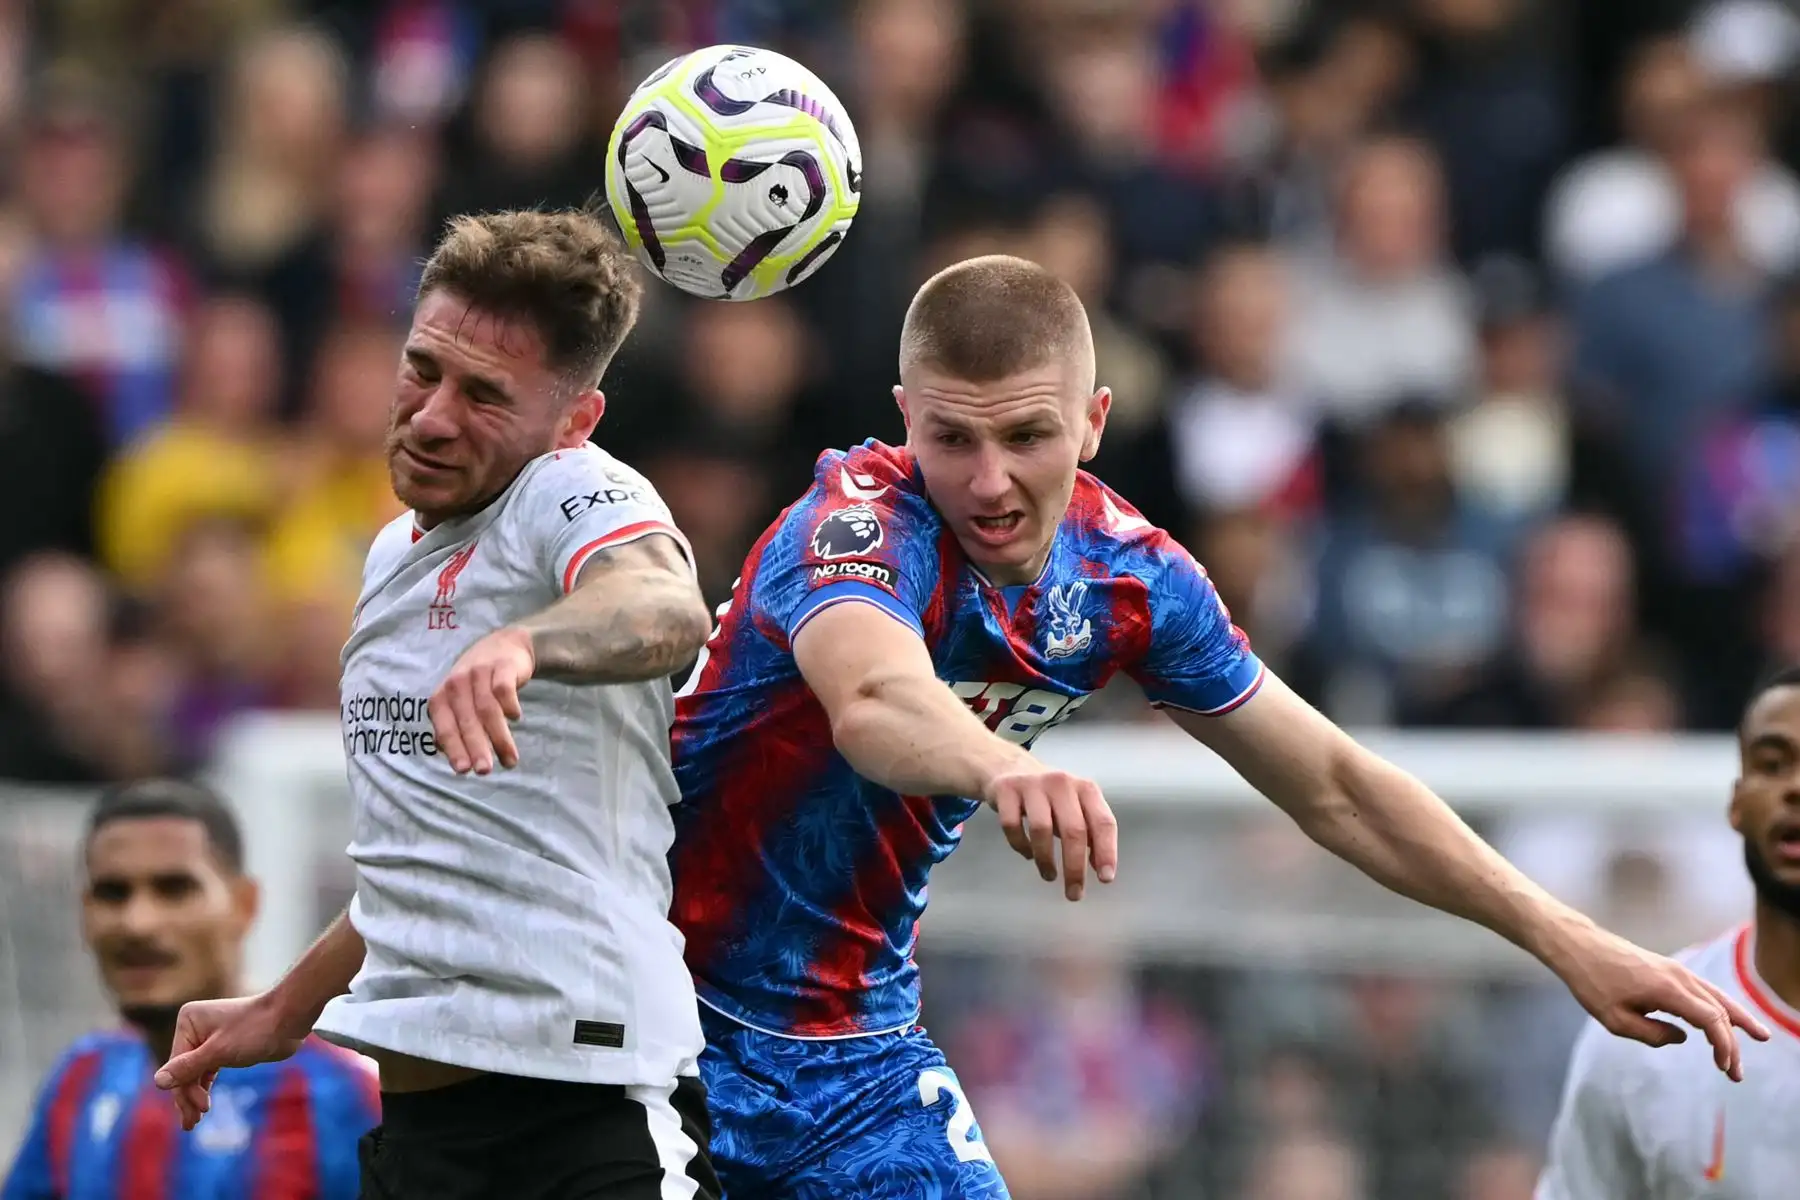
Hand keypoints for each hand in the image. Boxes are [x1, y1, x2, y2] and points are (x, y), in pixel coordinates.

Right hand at [153, 994, 308, 1129]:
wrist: (289, 1019)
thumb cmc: (255, 1029)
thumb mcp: (219, 1051)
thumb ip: (188, 1067)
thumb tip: (158, 1082)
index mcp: (188, 1021)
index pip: (177, 1064)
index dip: (184, 1090)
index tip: (200, 1111)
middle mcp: (194, 1028)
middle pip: (183, 1070)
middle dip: (187, 1097)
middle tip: (191, 1125)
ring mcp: (208, 1038)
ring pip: (194, 1074)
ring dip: (193, 1097)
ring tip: (194, 1123)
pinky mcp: (222, 1048)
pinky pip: (206, 1071)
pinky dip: (204, 1088)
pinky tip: (201, 1106)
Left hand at [430, 626, 534, 773]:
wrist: (505, 645)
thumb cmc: (478, 681)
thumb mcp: (459, 700)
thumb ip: (450, 723)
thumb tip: (441, 750)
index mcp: (443, 695)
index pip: (445, 725)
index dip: (453, 748)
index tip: (463, 770)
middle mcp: (457, 683)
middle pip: (467, 720)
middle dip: (476, 747)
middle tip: (484, 771)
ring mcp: (480, 673)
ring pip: (488, 709)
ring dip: (499, 737)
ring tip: (510, 760)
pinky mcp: (502, 667)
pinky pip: (504, 689)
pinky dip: (509, 705)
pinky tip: (516, 718)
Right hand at [983, 763, 1117, 900]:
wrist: (1010, 768)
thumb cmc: (1050, 796)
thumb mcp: (1075, 807)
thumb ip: (1090, 833)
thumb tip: (1101, 869)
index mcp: (1085, 788)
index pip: (1103, 821)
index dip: (1106, 851)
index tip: (1105, 878)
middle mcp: (1061, 783)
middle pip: (1073, 830)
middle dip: (1075, 867)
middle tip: (1074, 893)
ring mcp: (1031, 784)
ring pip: (1042, 829)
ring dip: (1046, 860)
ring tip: (1049, 875)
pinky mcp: (1005, 790)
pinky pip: (1013, 826)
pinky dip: (1021, 846)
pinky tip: (1027, 854)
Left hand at [1553, 924, 1770, 1079]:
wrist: (1580, 947)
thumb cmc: (1592, 983)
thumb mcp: (1615, 1019)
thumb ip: (1651, 1035)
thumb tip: (1681, 1038)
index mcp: (1668, 989)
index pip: (1711, 1020)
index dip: (1723, 1045)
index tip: (1723, 1067)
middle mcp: (1679, 977)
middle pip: (1719, 1011)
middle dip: (1733, 1043)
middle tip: (1737, 1074)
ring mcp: (1677, 971)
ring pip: (1717, 996)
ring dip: (1737, 1020)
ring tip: (1760, 1037)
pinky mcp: (1670, 970)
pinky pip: (1704, 990)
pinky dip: (1721, 1006)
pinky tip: (1727, 1019)